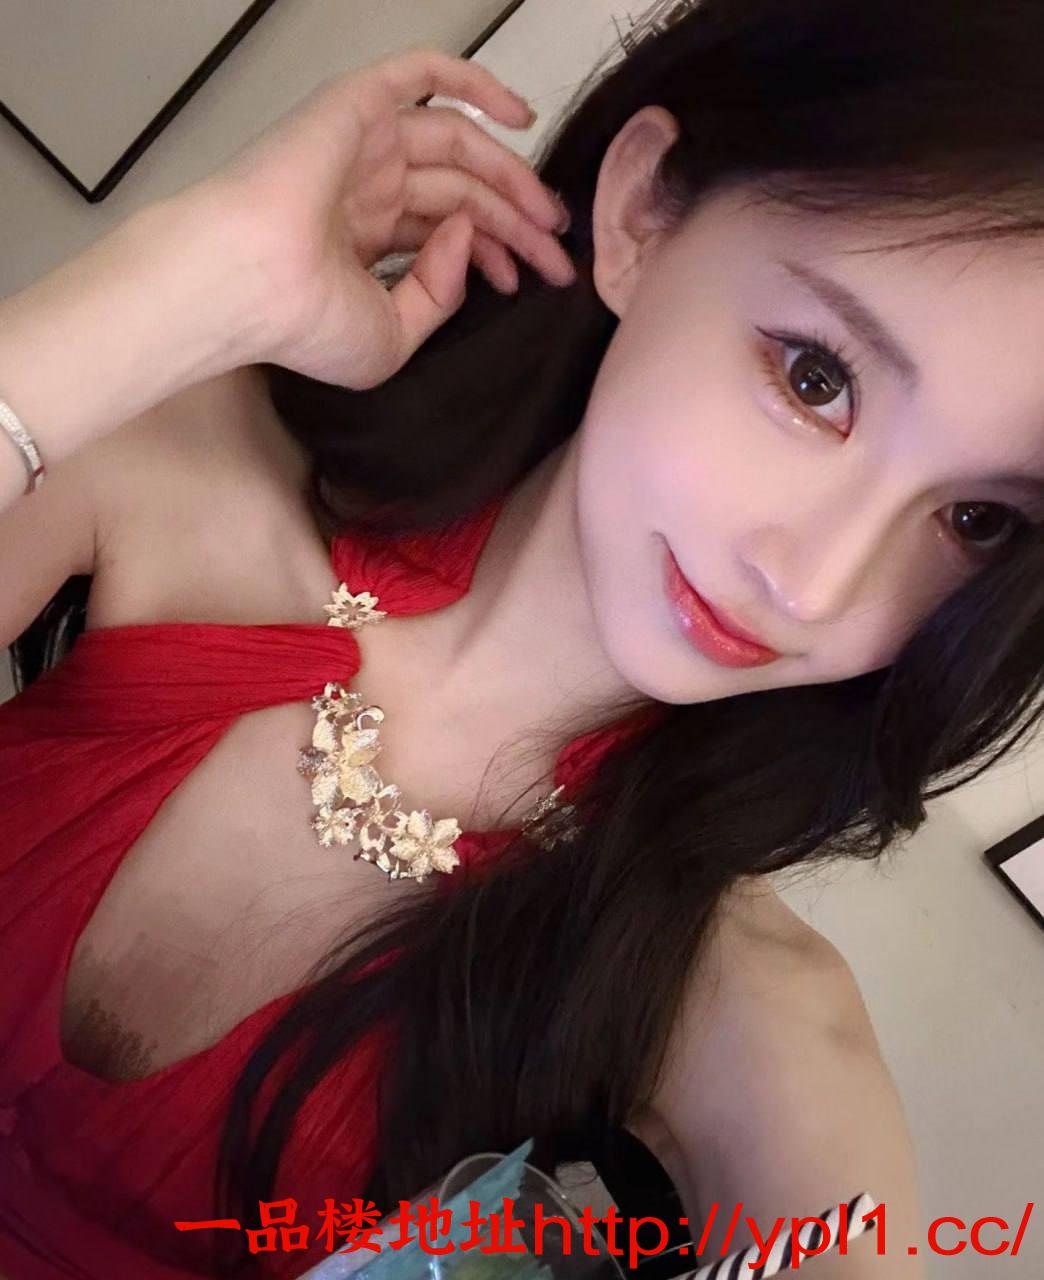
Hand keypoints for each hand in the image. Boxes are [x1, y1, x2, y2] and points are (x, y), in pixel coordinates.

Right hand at [182, 45, 575, 388]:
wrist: (248, 285)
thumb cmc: (305, 325)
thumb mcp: (393, 337)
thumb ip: (439, 296)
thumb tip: (470, 238)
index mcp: (363, 239)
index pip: (445, 231)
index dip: (494, 253)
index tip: (531, 282)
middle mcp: (365, 188)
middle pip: (461, 191)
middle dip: (515, 221)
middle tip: (558, 253)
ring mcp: (361, 145)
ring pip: (456, 145)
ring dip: (510, 174)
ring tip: (551, 214)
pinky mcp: (357, 106)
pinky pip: (422, 74)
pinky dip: (474, 82)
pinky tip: (521, 115)